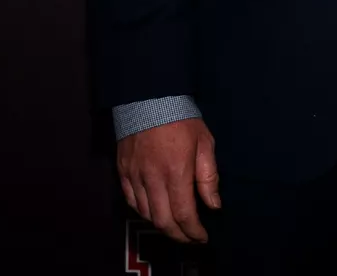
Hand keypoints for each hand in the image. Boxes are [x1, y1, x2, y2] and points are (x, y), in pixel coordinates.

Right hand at [116, 117, 219, 243]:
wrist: (149, 98)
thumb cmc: (182, 119)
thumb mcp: (205, 143)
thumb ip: (208, 176)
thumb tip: (214, 205)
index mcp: (176, 172)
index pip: (183, 214)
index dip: (193, 231)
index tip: (202, 237)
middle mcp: (152, 179)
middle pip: (162, 221)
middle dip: (178, 235)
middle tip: (190, 237)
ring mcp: (134, 177)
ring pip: (146, 214)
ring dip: (162, 225)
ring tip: (176, 226)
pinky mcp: (122, 172)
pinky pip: (131, 201)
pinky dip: (144, 212)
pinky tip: (156, 211)